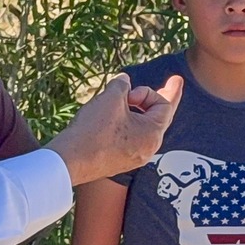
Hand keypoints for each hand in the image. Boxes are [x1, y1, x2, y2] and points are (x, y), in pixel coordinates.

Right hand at [48, 74, 184, 185]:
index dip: (158, 90)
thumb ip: (122, 85)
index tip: (154, 84)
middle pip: (158, 117)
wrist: (69, 161)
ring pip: (142, 127)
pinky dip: (128, 123)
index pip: (166, 106)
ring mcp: (135, 158)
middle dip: (158, 99)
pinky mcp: (119, 162)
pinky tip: (115, 115)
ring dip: (138, 110)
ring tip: (126, 98)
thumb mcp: (111, 97)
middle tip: (174, 83)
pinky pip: (131, 138)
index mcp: (153, 134)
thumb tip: (124, 81)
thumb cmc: (93, 129)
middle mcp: (148, 149)